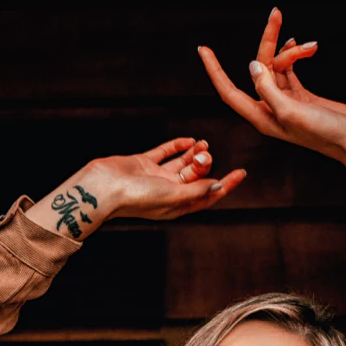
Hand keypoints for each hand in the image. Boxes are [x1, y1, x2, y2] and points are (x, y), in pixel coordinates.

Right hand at [90, 137, 247, 221]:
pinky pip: (164, 153)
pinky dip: (176, 146)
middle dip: (204, 163)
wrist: (103, 188)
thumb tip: (217, 186)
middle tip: (206, 152)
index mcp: (177, 206)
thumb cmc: (136, 198)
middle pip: (195, 177)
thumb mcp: (173, 196)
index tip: (241, 172)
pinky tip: (188, 140)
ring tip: (203, 143)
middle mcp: (168, 192)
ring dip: (194, 153)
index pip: (207, 196)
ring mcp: (155, 178)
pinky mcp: (143, 164)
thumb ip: (196, 191)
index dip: (225, 185)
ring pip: (181, 164)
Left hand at [197, 7, 345, 163]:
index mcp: (262, 118)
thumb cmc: (325, 133)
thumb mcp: (292, 111)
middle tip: (276, 14)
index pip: (229, 92)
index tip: (203, 49)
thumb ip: (269, 90)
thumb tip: (253, 66)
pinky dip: (295, 56)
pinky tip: (304, 46)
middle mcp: (270, 109)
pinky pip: (290, 70)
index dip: (214, 71)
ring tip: (312, 47)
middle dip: (268, 42)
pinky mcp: (302, 96)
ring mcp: (286, 102)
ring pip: (278, 67)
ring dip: (292, 52)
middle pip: (259, 69)